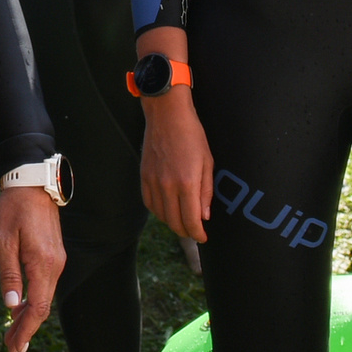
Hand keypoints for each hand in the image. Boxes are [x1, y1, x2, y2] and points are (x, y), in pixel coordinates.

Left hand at [0, 186, 64, 351]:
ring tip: (13, 334)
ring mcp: (57, 260)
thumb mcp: (4, 241)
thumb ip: (9, 275)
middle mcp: (55, 265)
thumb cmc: (14, 209)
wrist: (32, 182)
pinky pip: (45, 285)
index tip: (14, 348)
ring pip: (44, 297)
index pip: (37, 308)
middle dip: (26, 330)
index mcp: (42, 264)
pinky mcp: (54, 255)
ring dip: (29, 317)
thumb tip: (11, 306)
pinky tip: (21, 309)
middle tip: (11, 349)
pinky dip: (33, 301)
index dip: (26, 331)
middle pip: (42, 307)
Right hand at [135, 31, 212, 240]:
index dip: (198, 233)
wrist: (167, 115)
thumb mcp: (208, 162)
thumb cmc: (192, 135)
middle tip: (195, 231)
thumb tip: (204, 216)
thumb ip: (206, 191)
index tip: (203, 237)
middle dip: (186, 231)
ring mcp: (153, 181)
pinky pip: (149, 203)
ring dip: (172, 223)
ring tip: (182, 221)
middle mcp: (168, 185)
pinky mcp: (144, 176)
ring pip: (161, 215)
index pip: (191, 220)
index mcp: (187, 182)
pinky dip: (158, 211)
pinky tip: (167, 210)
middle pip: (175, 222)